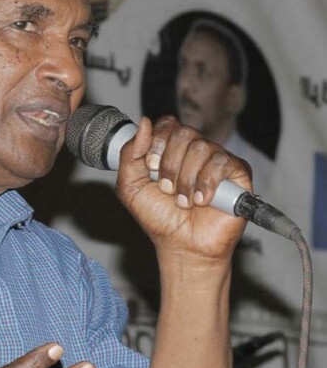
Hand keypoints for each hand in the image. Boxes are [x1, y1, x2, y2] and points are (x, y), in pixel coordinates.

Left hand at [116, 116, 250, 264]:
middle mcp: (194, 151)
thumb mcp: (130, 186)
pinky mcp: (237, 173)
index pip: (167, 124)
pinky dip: (207, 182)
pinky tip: (201, 200)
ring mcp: (216, 160)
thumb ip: (130, 154)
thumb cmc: (158, 217)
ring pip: (201, 147)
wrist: (181, 245)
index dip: (157, 142)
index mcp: (171, 150)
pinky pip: (222, 161)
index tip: (150, 167)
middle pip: (184, 132)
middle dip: (169, 163)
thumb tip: (143, 122)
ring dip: (186, 178)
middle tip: (166, 188)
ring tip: (183, 201)